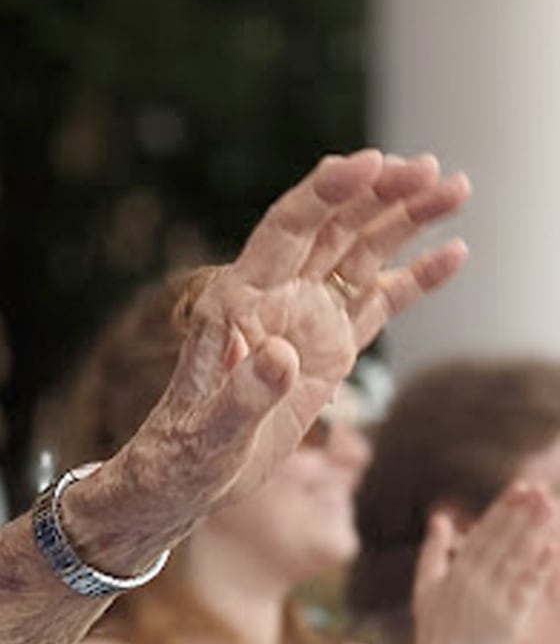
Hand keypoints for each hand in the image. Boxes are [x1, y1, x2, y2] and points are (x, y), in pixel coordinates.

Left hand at [93, 151, 468, 543]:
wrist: (187, 480)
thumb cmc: (186, 457)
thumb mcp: (212, 433)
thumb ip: (246, 395)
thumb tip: (281, 359)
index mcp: (238, 300)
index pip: (286, 229)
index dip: (327, 193)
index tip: (372, 164)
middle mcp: (275, 296)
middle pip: (333, 227)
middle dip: (381, 192)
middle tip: (431, 169)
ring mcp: (306, 319)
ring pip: (362, 253)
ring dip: (407, 219)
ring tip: (456, 188)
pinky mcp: (329, 348)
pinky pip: (378, 302)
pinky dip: (415, 277)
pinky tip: (455, 252)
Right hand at [410, 484, 559, 643]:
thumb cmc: (435, 630)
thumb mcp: (425, 588)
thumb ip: (433, 551)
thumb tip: (441, 517)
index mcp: (455, 573)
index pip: (483, 533)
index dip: (503, 509)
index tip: (520, 488)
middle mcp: (473, 583)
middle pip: (502, 541)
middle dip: (522, 513)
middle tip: (541, 489)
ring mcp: (492, 601)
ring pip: (517, 559)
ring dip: (535, 532)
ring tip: (551, 509)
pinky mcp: (509, 619)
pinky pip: (527, 588)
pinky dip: (540, 568)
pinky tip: (552, 548)